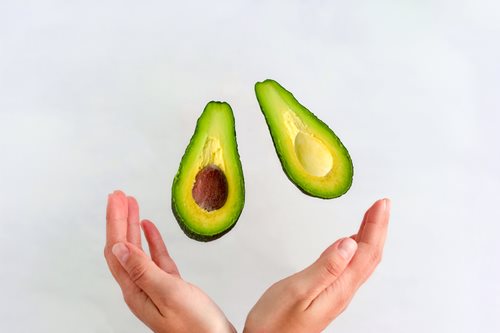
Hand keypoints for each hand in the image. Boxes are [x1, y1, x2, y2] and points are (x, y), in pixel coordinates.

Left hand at [104, 190, 235, 332]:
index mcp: (135, 289)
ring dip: (132, 225)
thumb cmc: (196, 327)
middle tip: (119, 195)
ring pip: (138, 249)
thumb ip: (143, 270)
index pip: (117, 248)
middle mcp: (140, 287)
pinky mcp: (171, 285)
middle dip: (119, 218)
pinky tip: (149, 228)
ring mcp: (155, 285)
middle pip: (124, 246)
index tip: (115, 199)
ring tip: (131, 204)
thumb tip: (119, 247)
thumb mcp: (168, 294)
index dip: (114, 221)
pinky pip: (155, 256)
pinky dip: (151, 239)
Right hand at [244, 199, 390, 332]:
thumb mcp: (299, 291)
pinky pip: (349, 266)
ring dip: (369, 236)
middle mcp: (342, 291)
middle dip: (378, 227)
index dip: (376, 226)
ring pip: (361, 260)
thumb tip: (349, 243)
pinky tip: (352, 242)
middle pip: (369, 255)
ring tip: (373, 217)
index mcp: (339, 287)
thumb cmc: (276, 324)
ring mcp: (336, 293)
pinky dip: (355, 248)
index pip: (366, 251)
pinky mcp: (326, 293)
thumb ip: (326, 267)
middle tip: (382, 205)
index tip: (381, 204)